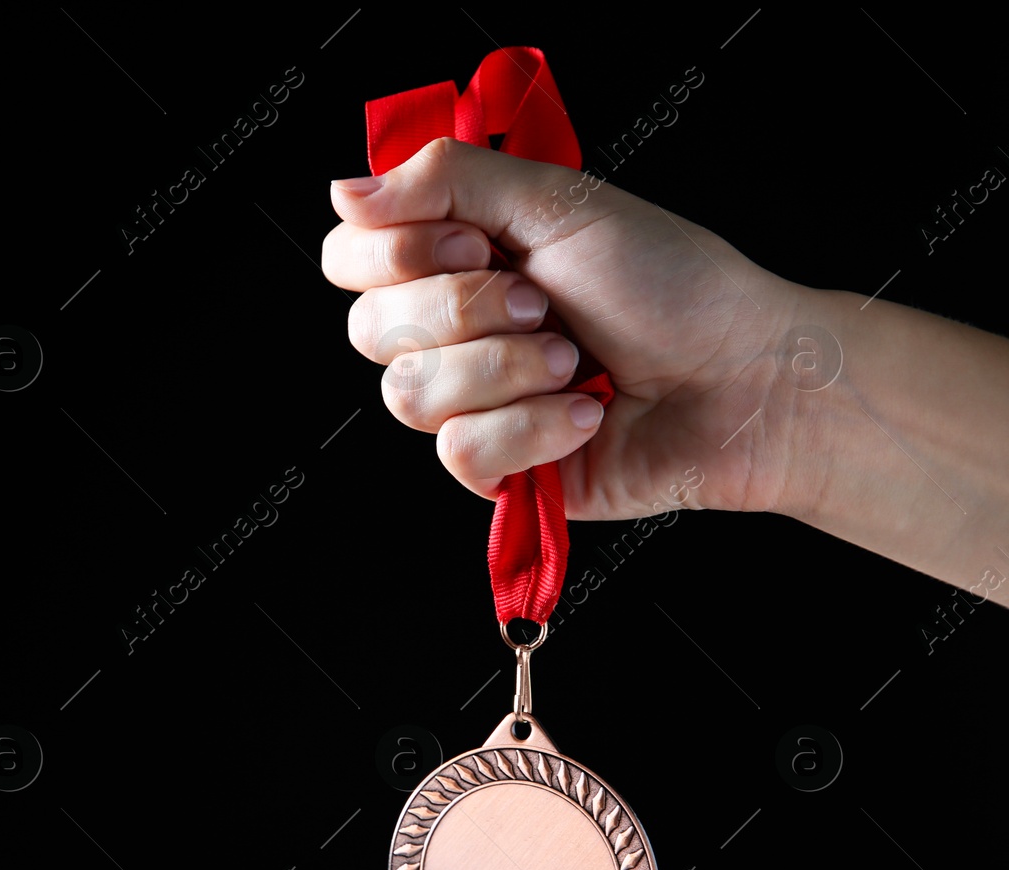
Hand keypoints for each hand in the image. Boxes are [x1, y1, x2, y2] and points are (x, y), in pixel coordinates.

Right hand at [323, 137, 813, 518]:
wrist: (744, 378)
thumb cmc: (673, 287)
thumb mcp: (558, 203)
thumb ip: (446, 180)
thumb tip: (345, 190)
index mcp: (458, 257)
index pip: (350, 257)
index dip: (392, 255)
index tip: (472, 244)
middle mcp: (453, 331)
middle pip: (368, 329)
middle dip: (465, 312)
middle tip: (542, 303)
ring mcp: (470, 403)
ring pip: (410, 395)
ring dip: (508, 371)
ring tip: (574, 361)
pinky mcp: (494, 468)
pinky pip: (460, 451)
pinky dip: (534, 429)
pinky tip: (585, 414)